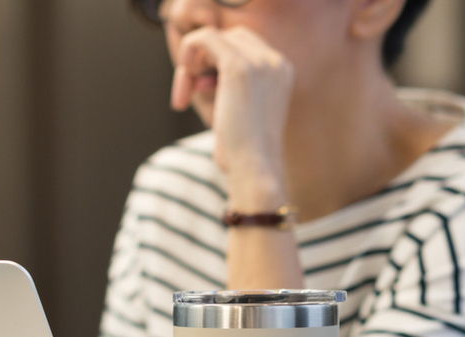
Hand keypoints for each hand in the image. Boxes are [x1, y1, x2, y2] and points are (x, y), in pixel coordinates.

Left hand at [171, 26, 292, 211]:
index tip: (199, 92)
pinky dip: (188, 52)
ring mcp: (260, 62)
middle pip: (229, 37)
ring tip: (184, 93)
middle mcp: (275, 61)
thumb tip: (196, 74)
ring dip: (191, 62)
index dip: (214, 62)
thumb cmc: (243, 154)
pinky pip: (204, 38)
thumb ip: (223, 89)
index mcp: (281, 71)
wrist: (255, 171)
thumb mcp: (237, 115)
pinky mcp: (239, 67)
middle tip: (188, 92)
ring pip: (214, 37)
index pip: (242, 45)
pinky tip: (183, 80)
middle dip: (202, 59)